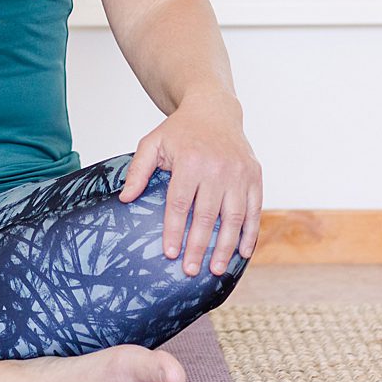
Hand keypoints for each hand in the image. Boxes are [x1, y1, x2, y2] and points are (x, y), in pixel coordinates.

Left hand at [118, 90, 262, 275]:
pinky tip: (243, 253)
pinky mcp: (255, 176)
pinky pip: (255, 210)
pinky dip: (251, 233)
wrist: (214, 110)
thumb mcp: (152, 142)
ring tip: (216, 270)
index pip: (180, 203)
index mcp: (190, 160)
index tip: (170, 254)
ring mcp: (240, 173)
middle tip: (191, 271)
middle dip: (199, 246)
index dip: (174, 230)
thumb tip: (125, 199)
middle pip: (207, 215)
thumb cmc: (180, 131)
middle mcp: (218, 168)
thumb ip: (138, 170)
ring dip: (226, 247)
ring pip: (234, 217)